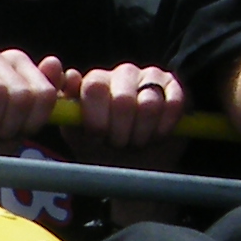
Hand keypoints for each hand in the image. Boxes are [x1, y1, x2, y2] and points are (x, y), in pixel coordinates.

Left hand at [68, 63, 185, 153]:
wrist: (136, 168)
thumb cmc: (102, 149)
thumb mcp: (76, 132)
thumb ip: (65, 104)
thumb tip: (64, 71)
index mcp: (97, 81)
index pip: (94, 87)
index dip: (96, 118)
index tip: (97, 137)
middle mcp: (123, 73)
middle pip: (122, 100)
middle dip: (120, 132)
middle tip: (119, 144)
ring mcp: (151, 78)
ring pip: (149, 106)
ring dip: (142, 134)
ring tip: (136, 141)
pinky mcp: (176, 87)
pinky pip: (172, 105)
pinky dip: (163, 128)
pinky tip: (156, 135)